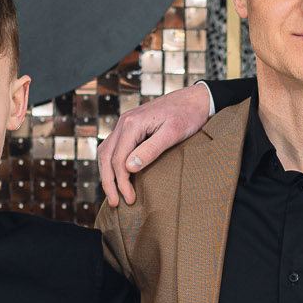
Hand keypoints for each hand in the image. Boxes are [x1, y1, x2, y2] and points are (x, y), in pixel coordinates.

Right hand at [97, 84, 211, 206]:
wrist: (195, 99)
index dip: (122, 182)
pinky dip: (112, 162)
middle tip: (115, 202)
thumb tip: (129, 168)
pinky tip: (117, 174)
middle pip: (106, 156)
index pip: (118, 159)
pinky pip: (114, 146)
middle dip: (108, 181)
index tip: (129, 199)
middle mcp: (124, 122)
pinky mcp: (131, 126)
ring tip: (113, 193)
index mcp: (132, 124)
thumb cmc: (187, 116)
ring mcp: (126, 123)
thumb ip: (151, 150)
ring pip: (106, 151)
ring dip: (107, 173)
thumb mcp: (173, 134)